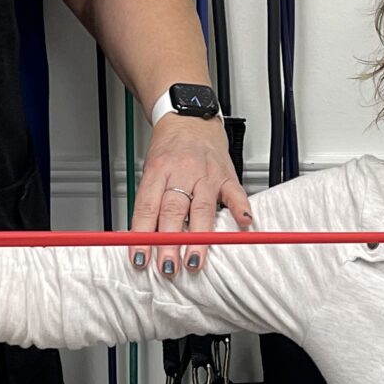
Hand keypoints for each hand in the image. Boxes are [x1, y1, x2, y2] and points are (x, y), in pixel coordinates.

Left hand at [128, 114, 250, 273]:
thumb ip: (149, 203)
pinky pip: (235, 193)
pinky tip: (243, 224)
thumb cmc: (169, 148)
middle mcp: (181, 173)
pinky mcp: (227, 175)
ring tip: (194, 260)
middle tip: (167, 267)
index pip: (146, 207)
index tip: (139, 258)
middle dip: (169, 242)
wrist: (190, 117)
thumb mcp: (151, 171)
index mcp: (158, 172)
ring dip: (198, 237)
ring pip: (201, 208)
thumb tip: (141, 240)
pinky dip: (240, 209)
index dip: (141, 235)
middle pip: (173, 211)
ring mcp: (206, 174)